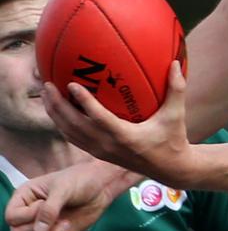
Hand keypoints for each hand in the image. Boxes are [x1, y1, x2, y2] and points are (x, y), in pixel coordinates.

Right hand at [5, 160, 132, 230]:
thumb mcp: (64, 188)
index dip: (26, 217)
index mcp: (25, 196)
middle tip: (58, 219)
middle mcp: (29, 213)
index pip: (11, 217)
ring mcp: (41, 226)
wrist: (101, 188)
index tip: (44, 205)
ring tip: (66, 224)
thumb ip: (50, 208)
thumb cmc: (81, 180)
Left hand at [42, 61, 193, 184]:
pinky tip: (58, 110)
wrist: (169, 169)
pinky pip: (74, 138)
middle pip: (75, 127)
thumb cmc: (173, 138)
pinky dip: (63, 124)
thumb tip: (176, 62)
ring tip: (46, 95)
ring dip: (55, 115)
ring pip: (70, 134)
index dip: (84, 102)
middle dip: (58, 106)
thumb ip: (177, 88)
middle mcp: (108, 145)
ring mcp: (101, 151)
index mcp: (125, 136)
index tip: (70, 85)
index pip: (99, 118)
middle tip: (47, 84)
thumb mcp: (176, 114)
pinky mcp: (99, 153)